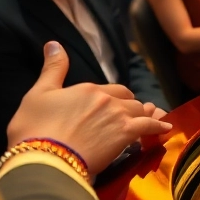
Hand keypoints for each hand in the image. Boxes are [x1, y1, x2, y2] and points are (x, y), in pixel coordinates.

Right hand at [6, 43, 171, 177]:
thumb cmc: (35, 128)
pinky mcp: (126, 135)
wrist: (44, 156)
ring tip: (147, 119)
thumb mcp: (39, 93)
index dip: (112, 97)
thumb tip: (54, 43)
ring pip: (138, 111)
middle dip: (128, 106)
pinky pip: (149, 126)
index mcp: (87, 89)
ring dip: (142, 115)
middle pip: (126, 99)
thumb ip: (53, 68)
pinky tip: (165, 128)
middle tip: (128, 114)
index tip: (111, 106)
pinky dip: (158, 126)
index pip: (110, 89)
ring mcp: (118, 116)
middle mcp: (106, 99)